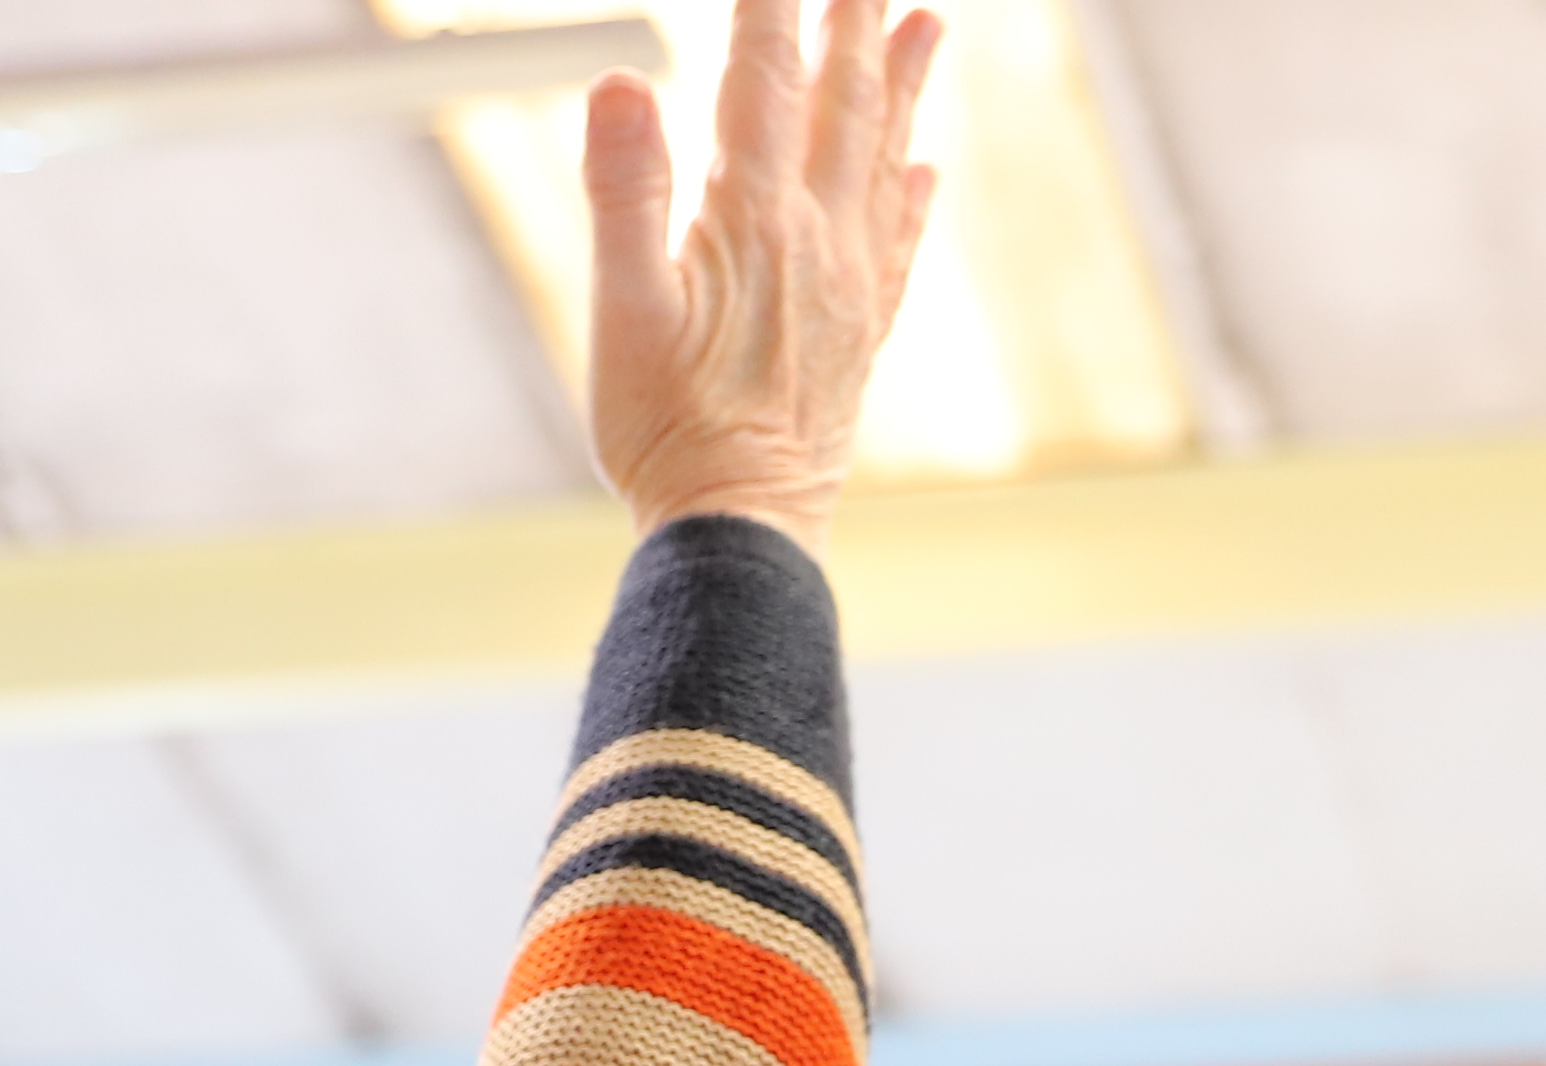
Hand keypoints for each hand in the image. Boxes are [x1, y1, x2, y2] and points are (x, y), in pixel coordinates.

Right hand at [586, 0, 946, 547]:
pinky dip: (911, 194)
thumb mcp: (621, 308)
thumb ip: (623, 190)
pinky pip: (897, 245)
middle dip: (852, 20)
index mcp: (756, 222)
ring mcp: (848, 289)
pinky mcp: (859, 337)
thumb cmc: (667, 431)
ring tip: (925, 22)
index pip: (765, 80)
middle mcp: (819, 242)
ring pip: (883, 161)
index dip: (772, 4)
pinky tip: (924, 169)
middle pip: (842, 104)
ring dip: (902, 85)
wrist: (742, 532)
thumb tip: (619, 84)